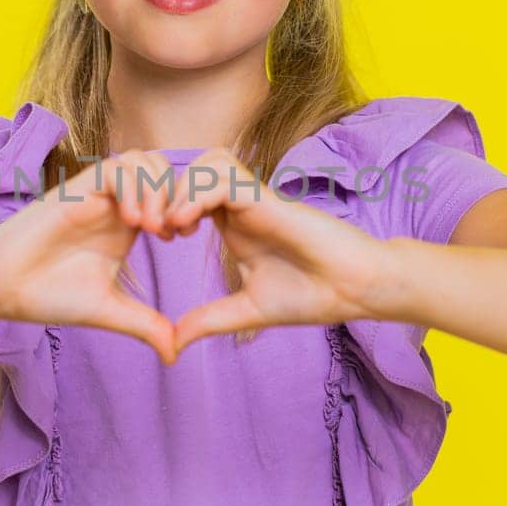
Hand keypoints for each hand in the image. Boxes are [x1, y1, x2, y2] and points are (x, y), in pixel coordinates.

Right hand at [0, 150, 192, 364]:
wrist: (3, 288)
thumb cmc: (50, 295)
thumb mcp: (109, 311)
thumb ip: (145, 325)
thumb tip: (176, 354)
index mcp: (127, 226)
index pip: (171, 193)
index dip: (185, 208)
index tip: (181, 239)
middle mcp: (115, 204)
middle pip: (162, 168)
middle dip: (177, 194)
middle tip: (171, 231)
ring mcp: (95, 194)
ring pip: (142, 160)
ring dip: (156, 189)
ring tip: (151, 228)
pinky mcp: (75, 188)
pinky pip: (115, 168)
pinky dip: (131, 188)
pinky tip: (130, 222)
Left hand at [165, 148, 396, 360]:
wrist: (355, 290)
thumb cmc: (312, 296)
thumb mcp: (247, 311)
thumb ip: (209, 320)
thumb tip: (173, 343)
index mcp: (233, 223)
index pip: (188, 190)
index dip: (164, 205)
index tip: (153, 238)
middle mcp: (242, 204)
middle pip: (191, 167)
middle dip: (164, 191)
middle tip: (151, 229)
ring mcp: (256, 198)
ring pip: (207, 162)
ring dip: (181, 189)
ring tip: (171, 227)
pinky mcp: (269, 198)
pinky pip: (223, 177)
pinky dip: (197, 193)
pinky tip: (187, 226)